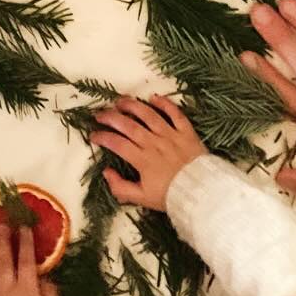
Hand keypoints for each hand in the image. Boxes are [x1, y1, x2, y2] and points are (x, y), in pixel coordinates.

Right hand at [90, 96, 206, 208]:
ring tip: (120, 101)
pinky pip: (175, 114)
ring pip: (149, 115)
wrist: (202, 193)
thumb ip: (120, 188)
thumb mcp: (142, 198)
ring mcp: (171, 135)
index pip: (116, 143)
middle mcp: (154, 143)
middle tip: (99, 114)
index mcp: (142, 159)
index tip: (93, 135)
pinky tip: (154, 97)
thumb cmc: (170, 196)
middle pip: (128, 125)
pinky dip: (165, 104)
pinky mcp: (186, 132)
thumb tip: (106, 172)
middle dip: (111, 117)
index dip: (102, 137)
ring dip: (133, 106)